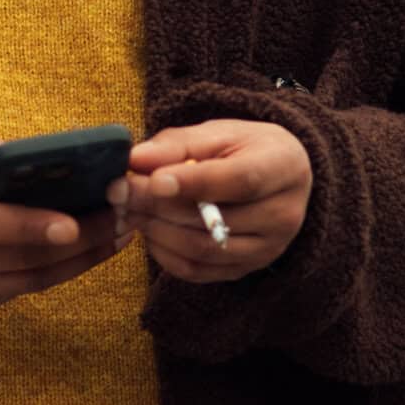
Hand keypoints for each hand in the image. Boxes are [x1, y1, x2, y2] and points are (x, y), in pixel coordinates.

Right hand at [0, 131, 123, 323]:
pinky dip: (52, 272)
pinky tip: (82, 249)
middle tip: (125, 213)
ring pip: (27, 282)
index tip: (75, 223)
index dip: (32, 228)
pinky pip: (15, 291)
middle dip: (79, 239)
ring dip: (79, 261)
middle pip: (19, 259)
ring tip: (119, 232)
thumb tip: (18, 154)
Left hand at [117, 119, 312, 283]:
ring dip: (156, 231)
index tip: (153, 180)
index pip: (239, 181)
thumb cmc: (243, 149)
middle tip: (120, 191)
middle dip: (158, 206)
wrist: (276, 178)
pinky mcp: (247, 269)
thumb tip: (136, 159)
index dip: (193, 183)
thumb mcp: (217, 133)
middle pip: (214, 220)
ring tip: (129, 209)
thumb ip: (177, 144)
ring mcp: (268, 249)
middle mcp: (284, 214)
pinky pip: (197, 271)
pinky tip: (149, 230)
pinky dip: (164, 253)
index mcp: (284, 167)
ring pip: (202, 249)